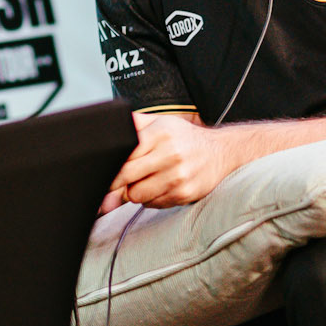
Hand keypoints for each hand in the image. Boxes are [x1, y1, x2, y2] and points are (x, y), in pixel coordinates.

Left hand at [102, 112, 234, 209]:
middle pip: (126, 178)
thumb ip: (132, 124)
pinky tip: (161, 187)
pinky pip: (153, 204)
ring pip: (137, 195)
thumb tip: (105, 132)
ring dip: (136, 191)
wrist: (221, 152)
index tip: (104, 171)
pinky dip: (152, 198)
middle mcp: (170, 153)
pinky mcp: (184, 193)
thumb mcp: (160, 122)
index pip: (123, 154)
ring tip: (146, 180)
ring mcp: (178, 176)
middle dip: (118, 183)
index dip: (110, 166)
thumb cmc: (184, 138)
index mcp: (160, 133)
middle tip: (120, 181)